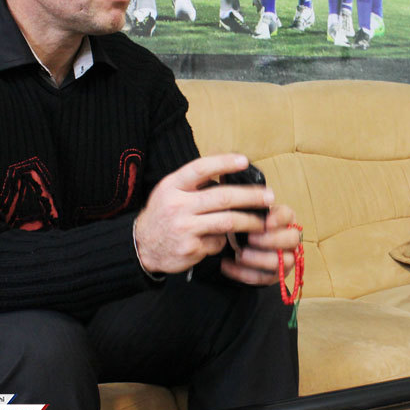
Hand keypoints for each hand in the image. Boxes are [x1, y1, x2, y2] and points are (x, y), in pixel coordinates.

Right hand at [135, 154, 274, 274]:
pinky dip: (225, 240)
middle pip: (222, 197)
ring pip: (227, 221)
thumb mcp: (169, 191)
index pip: (200, 168)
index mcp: (172, 186)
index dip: (223, 162)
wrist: (141, 246)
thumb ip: (194, 183)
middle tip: (269, 196)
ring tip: (262, 222)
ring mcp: (184, 227)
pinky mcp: (190, 248)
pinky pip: (218, 242)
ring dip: (250, 221)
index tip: (244, 160)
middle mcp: (177, 205)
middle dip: (251, 196)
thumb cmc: (162, 214)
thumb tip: (228, 176)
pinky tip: (224, 240)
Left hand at [221, 204, 299, 285]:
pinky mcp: (274, 275)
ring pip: (284, 261)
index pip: (288, 215)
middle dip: (271, 239)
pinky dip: (245, 273)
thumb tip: (235, 194)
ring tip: (239, 254)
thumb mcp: (241, 214)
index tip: (266, 222)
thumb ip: (243, 207)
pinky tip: (228, 266)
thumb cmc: (239, 228)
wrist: (232, 248)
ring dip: (260, 258)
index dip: (279, 219)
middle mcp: (288, 239)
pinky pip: (265, 278)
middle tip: (250, 238)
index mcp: (282, 220)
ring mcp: (285, 258)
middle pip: (292, 239)